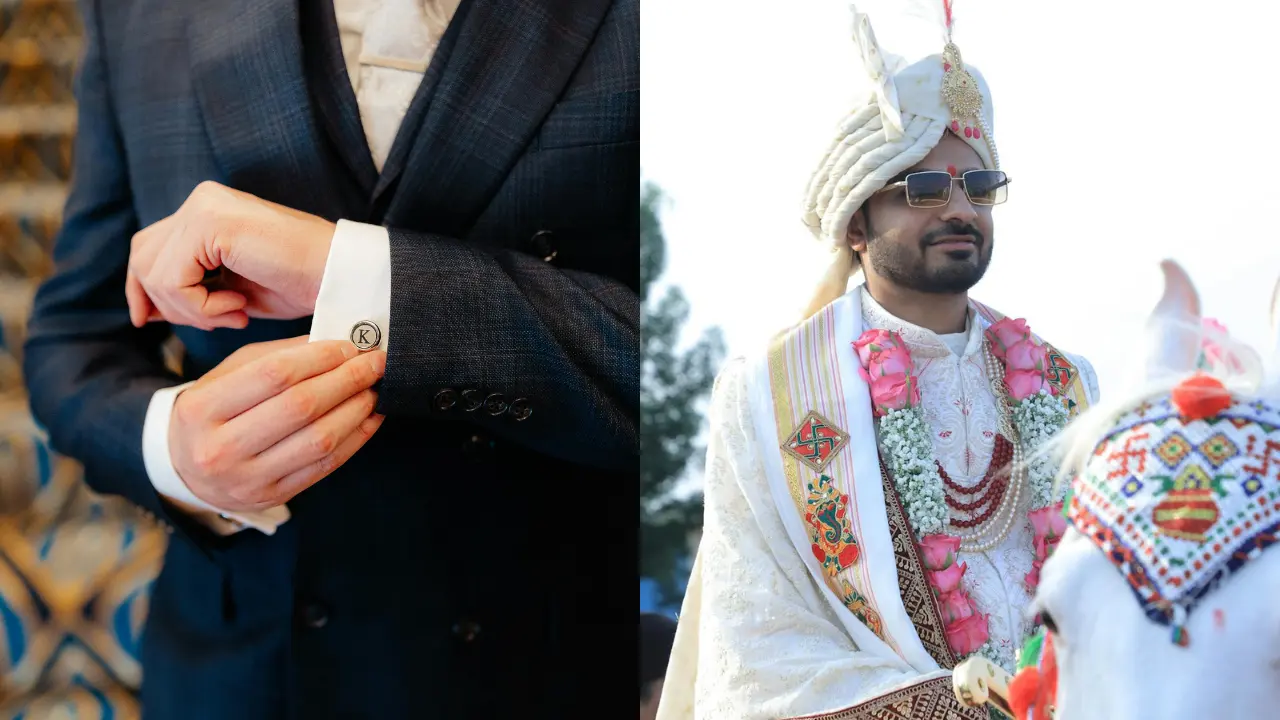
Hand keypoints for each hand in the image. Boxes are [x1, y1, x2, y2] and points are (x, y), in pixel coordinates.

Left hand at [126, 181, 336, 329]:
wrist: (342, 275)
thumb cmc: (300, 284)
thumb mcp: (233, 289)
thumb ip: (194, 287)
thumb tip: (146, 308)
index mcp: (208, 210)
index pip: (149, 247)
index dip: (142, 289)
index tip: (151, 321)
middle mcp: (202, 201)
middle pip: (142, 256)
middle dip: (161, 302)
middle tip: (211, 322)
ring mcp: (205, 207)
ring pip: (154, 272)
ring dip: (190, 310)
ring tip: (233, 315)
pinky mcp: (210, 223)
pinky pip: (173, 279)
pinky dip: (199, 307)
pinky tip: (238, 309)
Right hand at [169, 336, 386, 512]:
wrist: (185, 469)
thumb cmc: (213, 412)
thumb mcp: (229, 375)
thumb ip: (277, 356)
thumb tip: (334, 343)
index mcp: (203, 408)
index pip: (274, 375)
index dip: (320, 358)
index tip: (349, 346)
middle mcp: (221, 448)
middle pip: (301, 407)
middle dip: (347, 380)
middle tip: (375, 363)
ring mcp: (248, 478)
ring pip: (319, 439)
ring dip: (357, 409)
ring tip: (375, 388)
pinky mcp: (273, 496)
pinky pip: (325, 465)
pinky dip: (356, 438)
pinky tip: (370, 417)